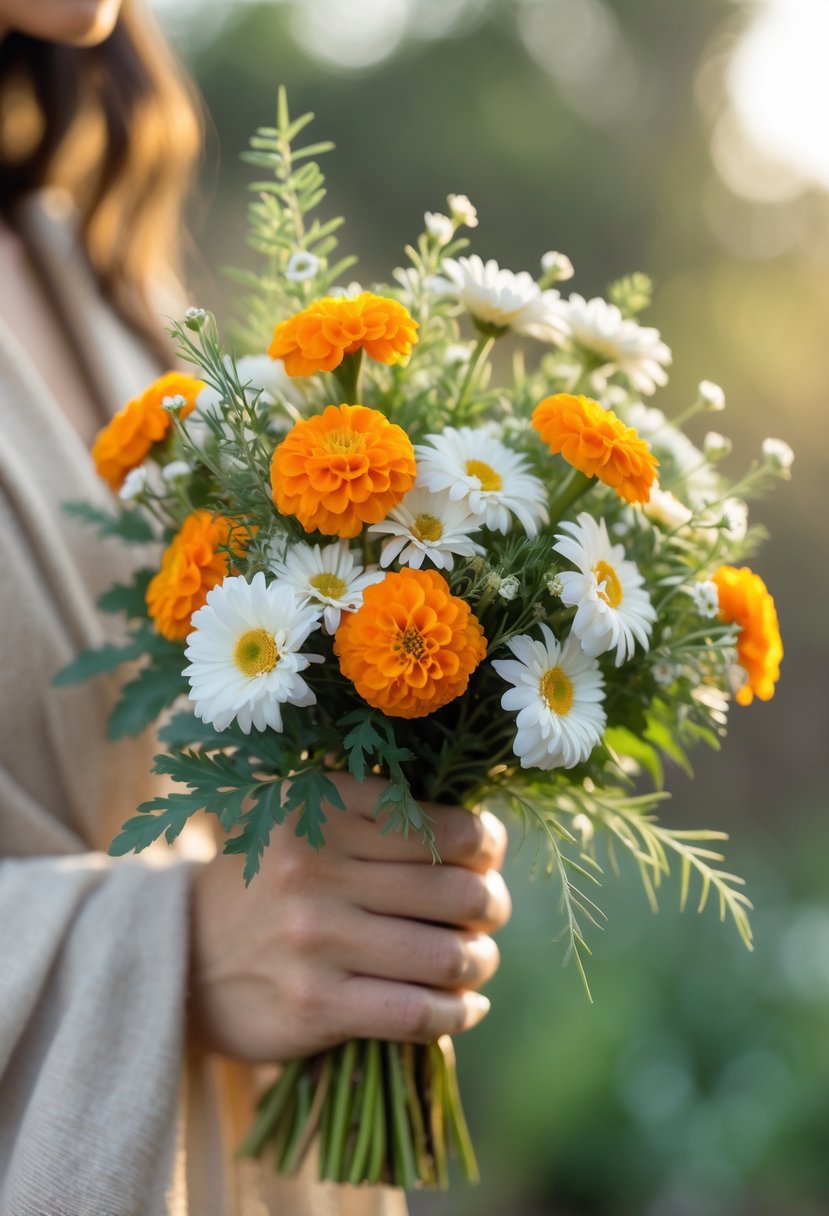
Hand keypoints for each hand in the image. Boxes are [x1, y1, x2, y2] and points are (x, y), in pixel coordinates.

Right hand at [188, 773, 510, 1061]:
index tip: (484, 859)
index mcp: (322, 809)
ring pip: (448, 956)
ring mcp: (315, 938)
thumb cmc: (268, 883)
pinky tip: (463, 1007)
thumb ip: (376, 811)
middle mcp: (316, 867)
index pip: (447, 828)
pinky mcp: (315, 1004)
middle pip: (459, 894)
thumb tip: (484, 836)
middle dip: (491, 907)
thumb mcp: (304, 819)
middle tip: (487, 914)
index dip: (485, 846)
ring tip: (474, 961)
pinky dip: (458, 1013)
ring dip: (479, 963)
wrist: (182, 956)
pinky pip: (419, 1012)